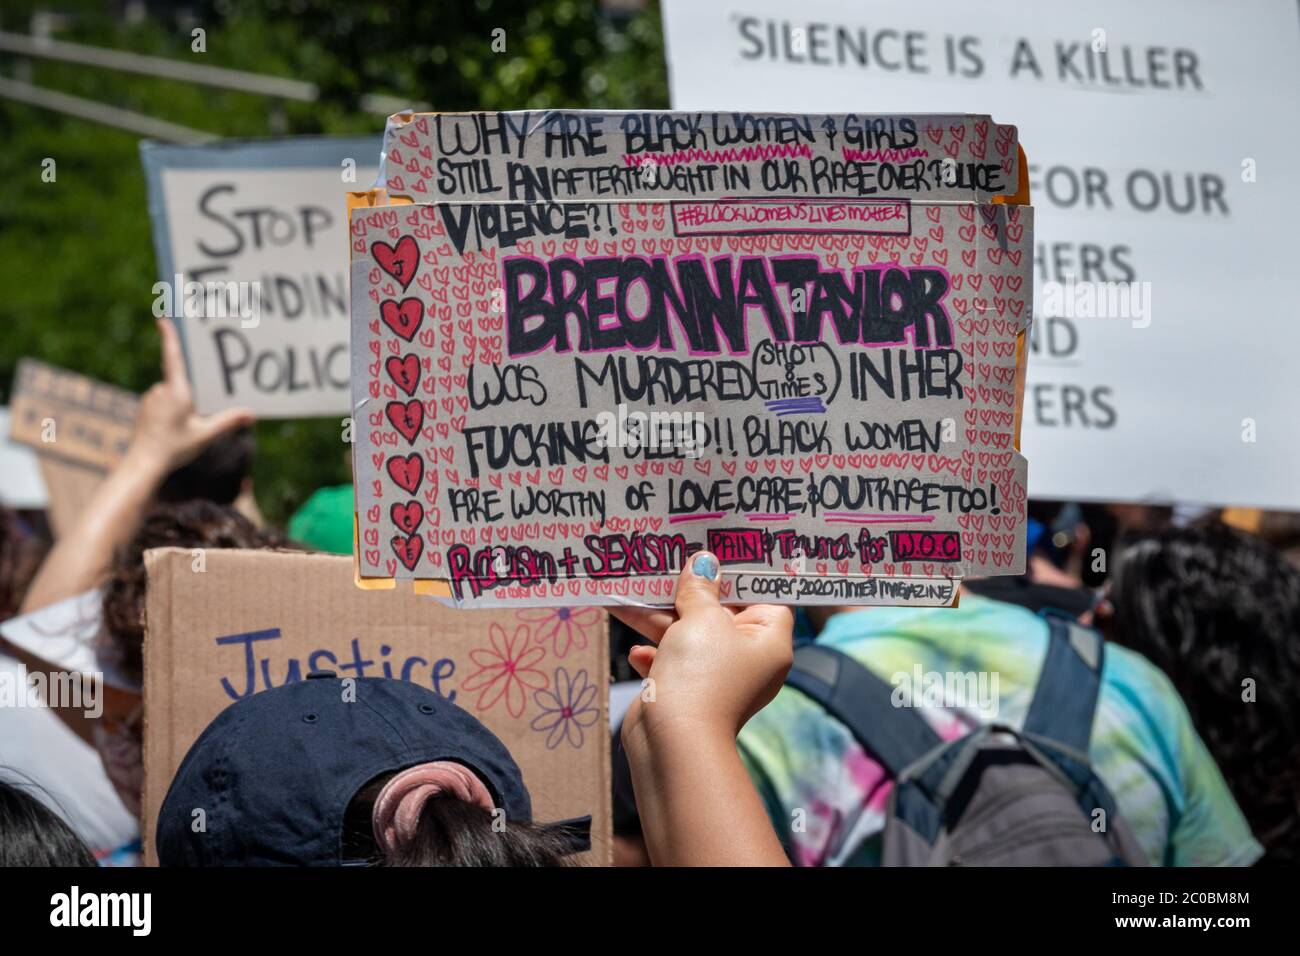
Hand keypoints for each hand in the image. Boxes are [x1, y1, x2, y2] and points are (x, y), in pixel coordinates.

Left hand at [126, 319, 253, 473]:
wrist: (142, 463)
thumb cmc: (174, 448)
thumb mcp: (205, 435)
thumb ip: (228, 421)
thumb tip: (251, 414)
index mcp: (177, 392)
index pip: (173, 357)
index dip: (169, 336)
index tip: (163, 318)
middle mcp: (160, 391)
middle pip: (179, 382)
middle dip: (190, 395)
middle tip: (191, 419)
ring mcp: (150, 399)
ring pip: (170, 394)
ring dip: (179, 405)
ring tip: (182, 430)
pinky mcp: (144, 408)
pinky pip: (161, 403)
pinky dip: (169, 412)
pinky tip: (172, 431)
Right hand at [614, 552, 792, 740]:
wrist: (672, 741)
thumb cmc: (700, 673)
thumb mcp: (701, 618)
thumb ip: (700, 589)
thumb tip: (704, 562)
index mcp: (768, 641)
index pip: (765, 597)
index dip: (744, 574)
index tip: (722, 549)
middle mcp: (747, 658)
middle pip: (720, 612)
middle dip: (691, 590)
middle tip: (670, 557)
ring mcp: (716, 676)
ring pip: (689, 634)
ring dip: (660, 616)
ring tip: (633, 588)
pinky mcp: (688, 690)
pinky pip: (672, 660)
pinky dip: (654, 652)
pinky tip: (636, 651)